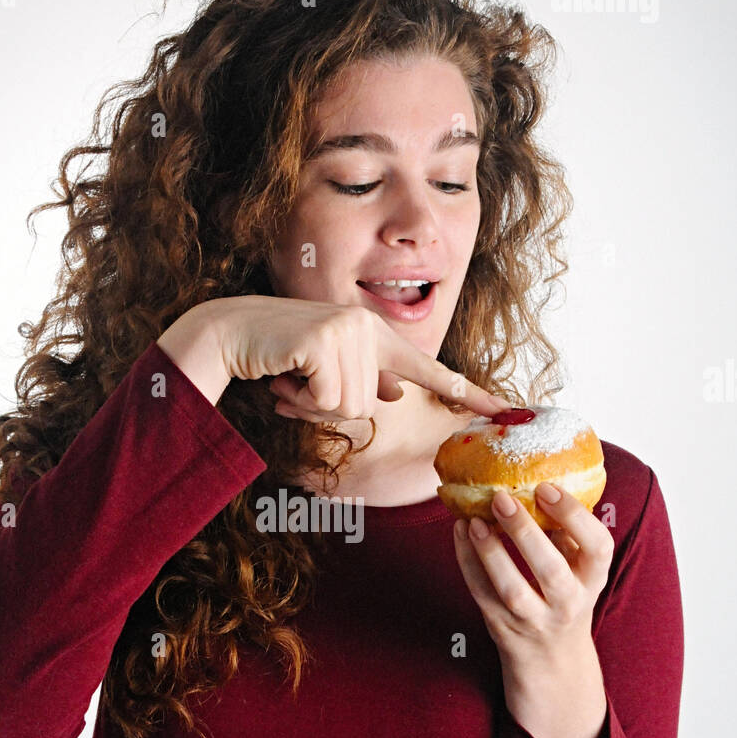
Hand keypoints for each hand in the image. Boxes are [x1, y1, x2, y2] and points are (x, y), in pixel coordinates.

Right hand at [163, 294, 509, 421]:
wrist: (232, 332)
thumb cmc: (280, 353)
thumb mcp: (329, 369)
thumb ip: (364, 380)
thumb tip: (393, 394)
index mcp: (377, 336)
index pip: (430, 369)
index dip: (468, 392)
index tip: (504, 410)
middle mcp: (369, 328)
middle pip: (369, 407)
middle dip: (329, 407)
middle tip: (300, 383)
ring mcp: (348, 330)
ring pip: (350, 407)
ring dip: (312, 403)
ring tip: (291, 376)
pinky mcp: (325, 339)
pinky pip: (328, 399)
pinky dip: (300, 397)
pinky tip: (283, 373)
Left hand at [453, 482, 613, 737]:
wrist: (550, 657)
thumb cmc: (563, 593)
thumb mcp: (579, 567)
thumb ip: (566, 531)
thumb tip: (533, 477)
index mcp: (593, 578)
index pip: (597, 546)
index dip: (573, 516)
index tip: (546, 488)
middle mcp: (568, 602)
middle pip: (550, 570)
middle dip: (523, 531)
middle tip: (501, 497)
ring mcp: (534, 619)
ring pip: (511, 588)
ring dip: (490, 551)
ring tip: (474, 519)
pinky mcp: (501, 626)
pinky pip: (481, 592)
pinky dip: (467, 561)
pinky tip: (460, 532)